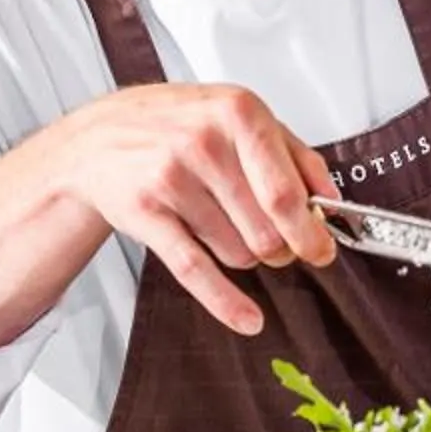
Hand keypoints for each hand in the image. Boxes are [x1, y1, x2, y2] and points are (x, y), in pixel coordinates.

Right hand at [54, 84, 339, 334]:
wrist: (100, 137)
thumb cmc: (176, 125)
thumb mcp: (240, 115)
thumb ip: (295, 154)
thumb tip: (330, 199)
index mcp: (238, 113)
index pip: (286, 193)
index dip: (310, 232)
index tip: (322, 250)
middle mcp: (205, 142)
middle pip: (268, 231)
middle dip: (280, 248)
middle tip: (278, 245)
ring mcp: (171, 177)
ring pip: (239, 252)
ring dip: (243, 254)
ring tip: (225, 228)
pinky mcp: (146, 212)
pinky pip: (196, 269)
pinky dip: (226, 302)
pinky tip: (247, 318)